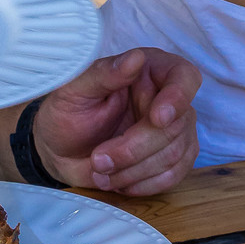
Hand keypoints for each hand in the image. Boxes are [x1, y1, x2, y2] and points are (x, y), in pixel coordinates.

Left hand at [32, 48, 200, 195]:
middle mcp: (167, 98)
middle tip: (98, 159)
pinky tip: (117, 180)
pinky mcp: (173, 159)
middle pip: (175, 126)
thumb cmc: (67, 115)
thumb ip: (104, 74)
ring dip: (133, 170)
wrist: (61, 152)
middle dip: (134, 149)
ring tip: (100, 170)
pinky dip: (142, 184)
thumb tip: (135, 59)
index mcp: (148, 70)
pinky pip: (173, 177)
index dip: (177, 97)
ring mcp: (175, 131)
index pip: (183, 76)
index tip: (157, 118)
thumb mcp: (75, 91)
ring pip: (174, 155)